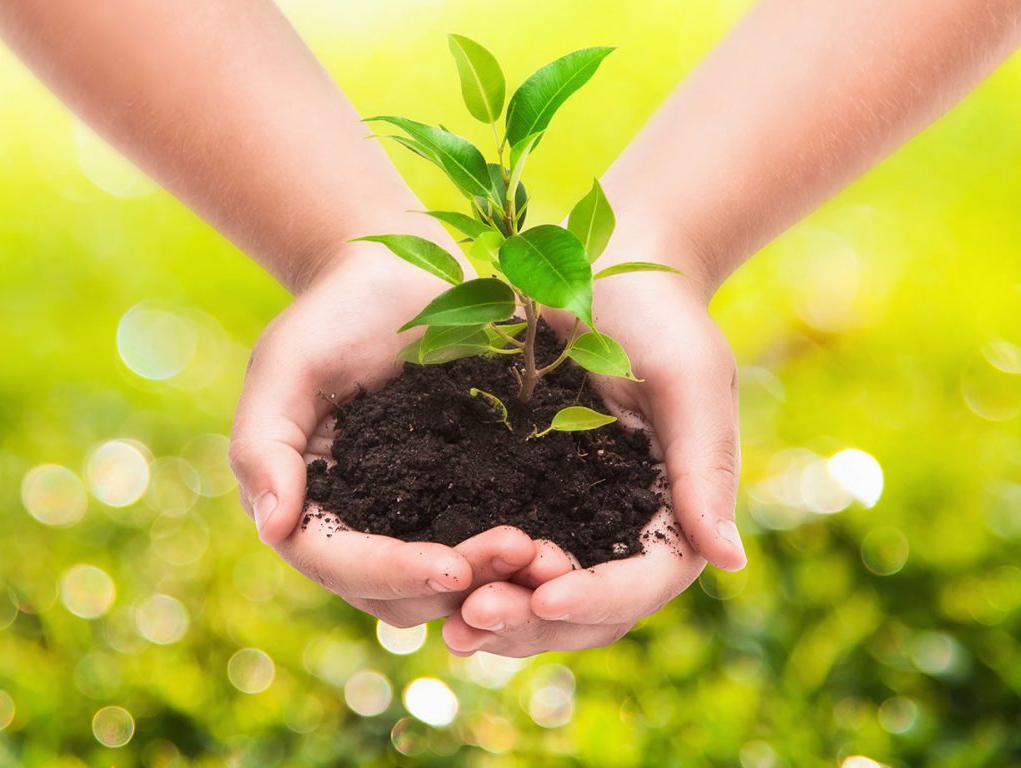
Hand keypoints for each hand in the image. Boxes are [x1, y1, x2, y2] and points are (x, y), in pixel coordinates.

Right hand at [228, 243, 537, 624]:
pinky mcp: (459, 501)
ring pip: (445, 585)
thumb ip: (265, 443)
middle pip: (397, 592)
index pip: (339, 563)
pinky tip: (555, 545)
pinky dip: (514, 559)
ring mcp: (412, 519)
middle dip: (456, 585)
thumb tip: (273, 527)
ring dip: (494, 582)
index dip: (391, 573)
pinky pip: (482, 546)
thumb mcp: (287, 363)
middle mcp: (358, 527)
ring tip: (544, 556)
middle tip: (519, 554)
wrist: (396, 282)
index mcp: (308, 504)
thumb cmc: (333, 315)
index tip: (452, 568)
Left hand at [443, 263, 743, 655]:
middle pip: (591, 610)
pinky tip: (436, 584)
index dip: (599, 596)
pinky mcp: (529, 501)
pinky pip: (505, 561)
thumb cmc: (658, 314)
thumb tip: (732, 563)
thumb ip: (705, 466)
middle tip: (476, 614)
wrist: (602, 267)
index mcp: (675, 510)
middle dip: (536, 620)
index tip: (545, 594)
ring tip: (452, 622)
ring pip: (544, 600)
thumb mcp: (689, 377)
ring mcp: (575, 520)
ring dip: (502, 617)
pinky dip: (476, 581)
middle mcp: (626, 528)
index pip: (647, 579)